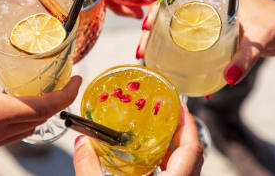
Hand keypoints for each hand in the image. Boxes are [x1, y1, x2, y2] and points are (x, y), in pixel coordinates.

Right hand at [0, 43, 80, 162]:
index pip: (43, 107)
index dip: (65, 94)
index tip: (77, 79)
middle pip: (39, 119)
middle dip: (56, 100)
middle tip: (62, 80)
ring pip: (26, 130)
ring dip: (39, 111)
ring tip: (41, 89)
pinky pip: (10, 135)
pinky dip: (21, 119)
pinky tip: (14, 102)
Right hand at [73, 104, 202, 175]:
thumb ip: (90, 166)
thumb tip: (82, 143)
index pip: (193, 148)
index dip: (188, 123)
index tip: (178, 105)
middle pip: (192, 154)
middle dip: (181, 131)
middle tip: (167, 114)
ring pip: (185, 166)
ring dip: (174, 148)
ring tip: (157, 134)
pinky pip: (176, 175)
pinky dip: (166, 164)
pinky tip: (147, 162)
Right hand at [137, 0, 274, 85]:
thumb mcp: (261, 37)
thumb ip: (244, 57)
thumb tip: (227, 78)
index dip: (157, 8)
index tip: (146, 25)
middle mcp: (209, 5)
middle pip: (172, 15)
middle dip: (153, 32)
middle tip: (142, 51)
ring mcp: (212, 21)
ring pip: (181, 30)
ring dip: (165, 45)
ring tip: (151, 61)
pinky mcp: (218, 37)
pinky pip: (196, 45)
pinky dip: (186, 57)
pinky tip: (182, 75)